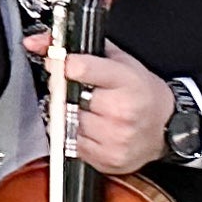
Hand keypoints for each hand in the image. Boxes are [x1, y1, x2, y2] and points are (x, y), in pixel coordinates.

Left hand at [27, 32, 174, 176]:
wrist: (167, 127)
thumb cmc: (141, 92)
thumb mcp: (117, 60)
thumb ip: (77, 47)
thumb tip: (34, 42)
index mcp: (126, 81)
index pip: (79, 69)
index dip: (62, 65)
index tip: (59, 64)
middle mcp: (122, 110)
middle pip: (67, 98)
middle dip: (64, 93)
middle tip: (77, 93)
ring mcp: (115, 137)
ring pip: (66, 122)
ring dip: (69, 116)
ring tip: (89, 111)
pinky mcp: (108, 159)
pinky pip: (71, 144)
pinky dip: (74, 135)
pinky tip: (91, 129)